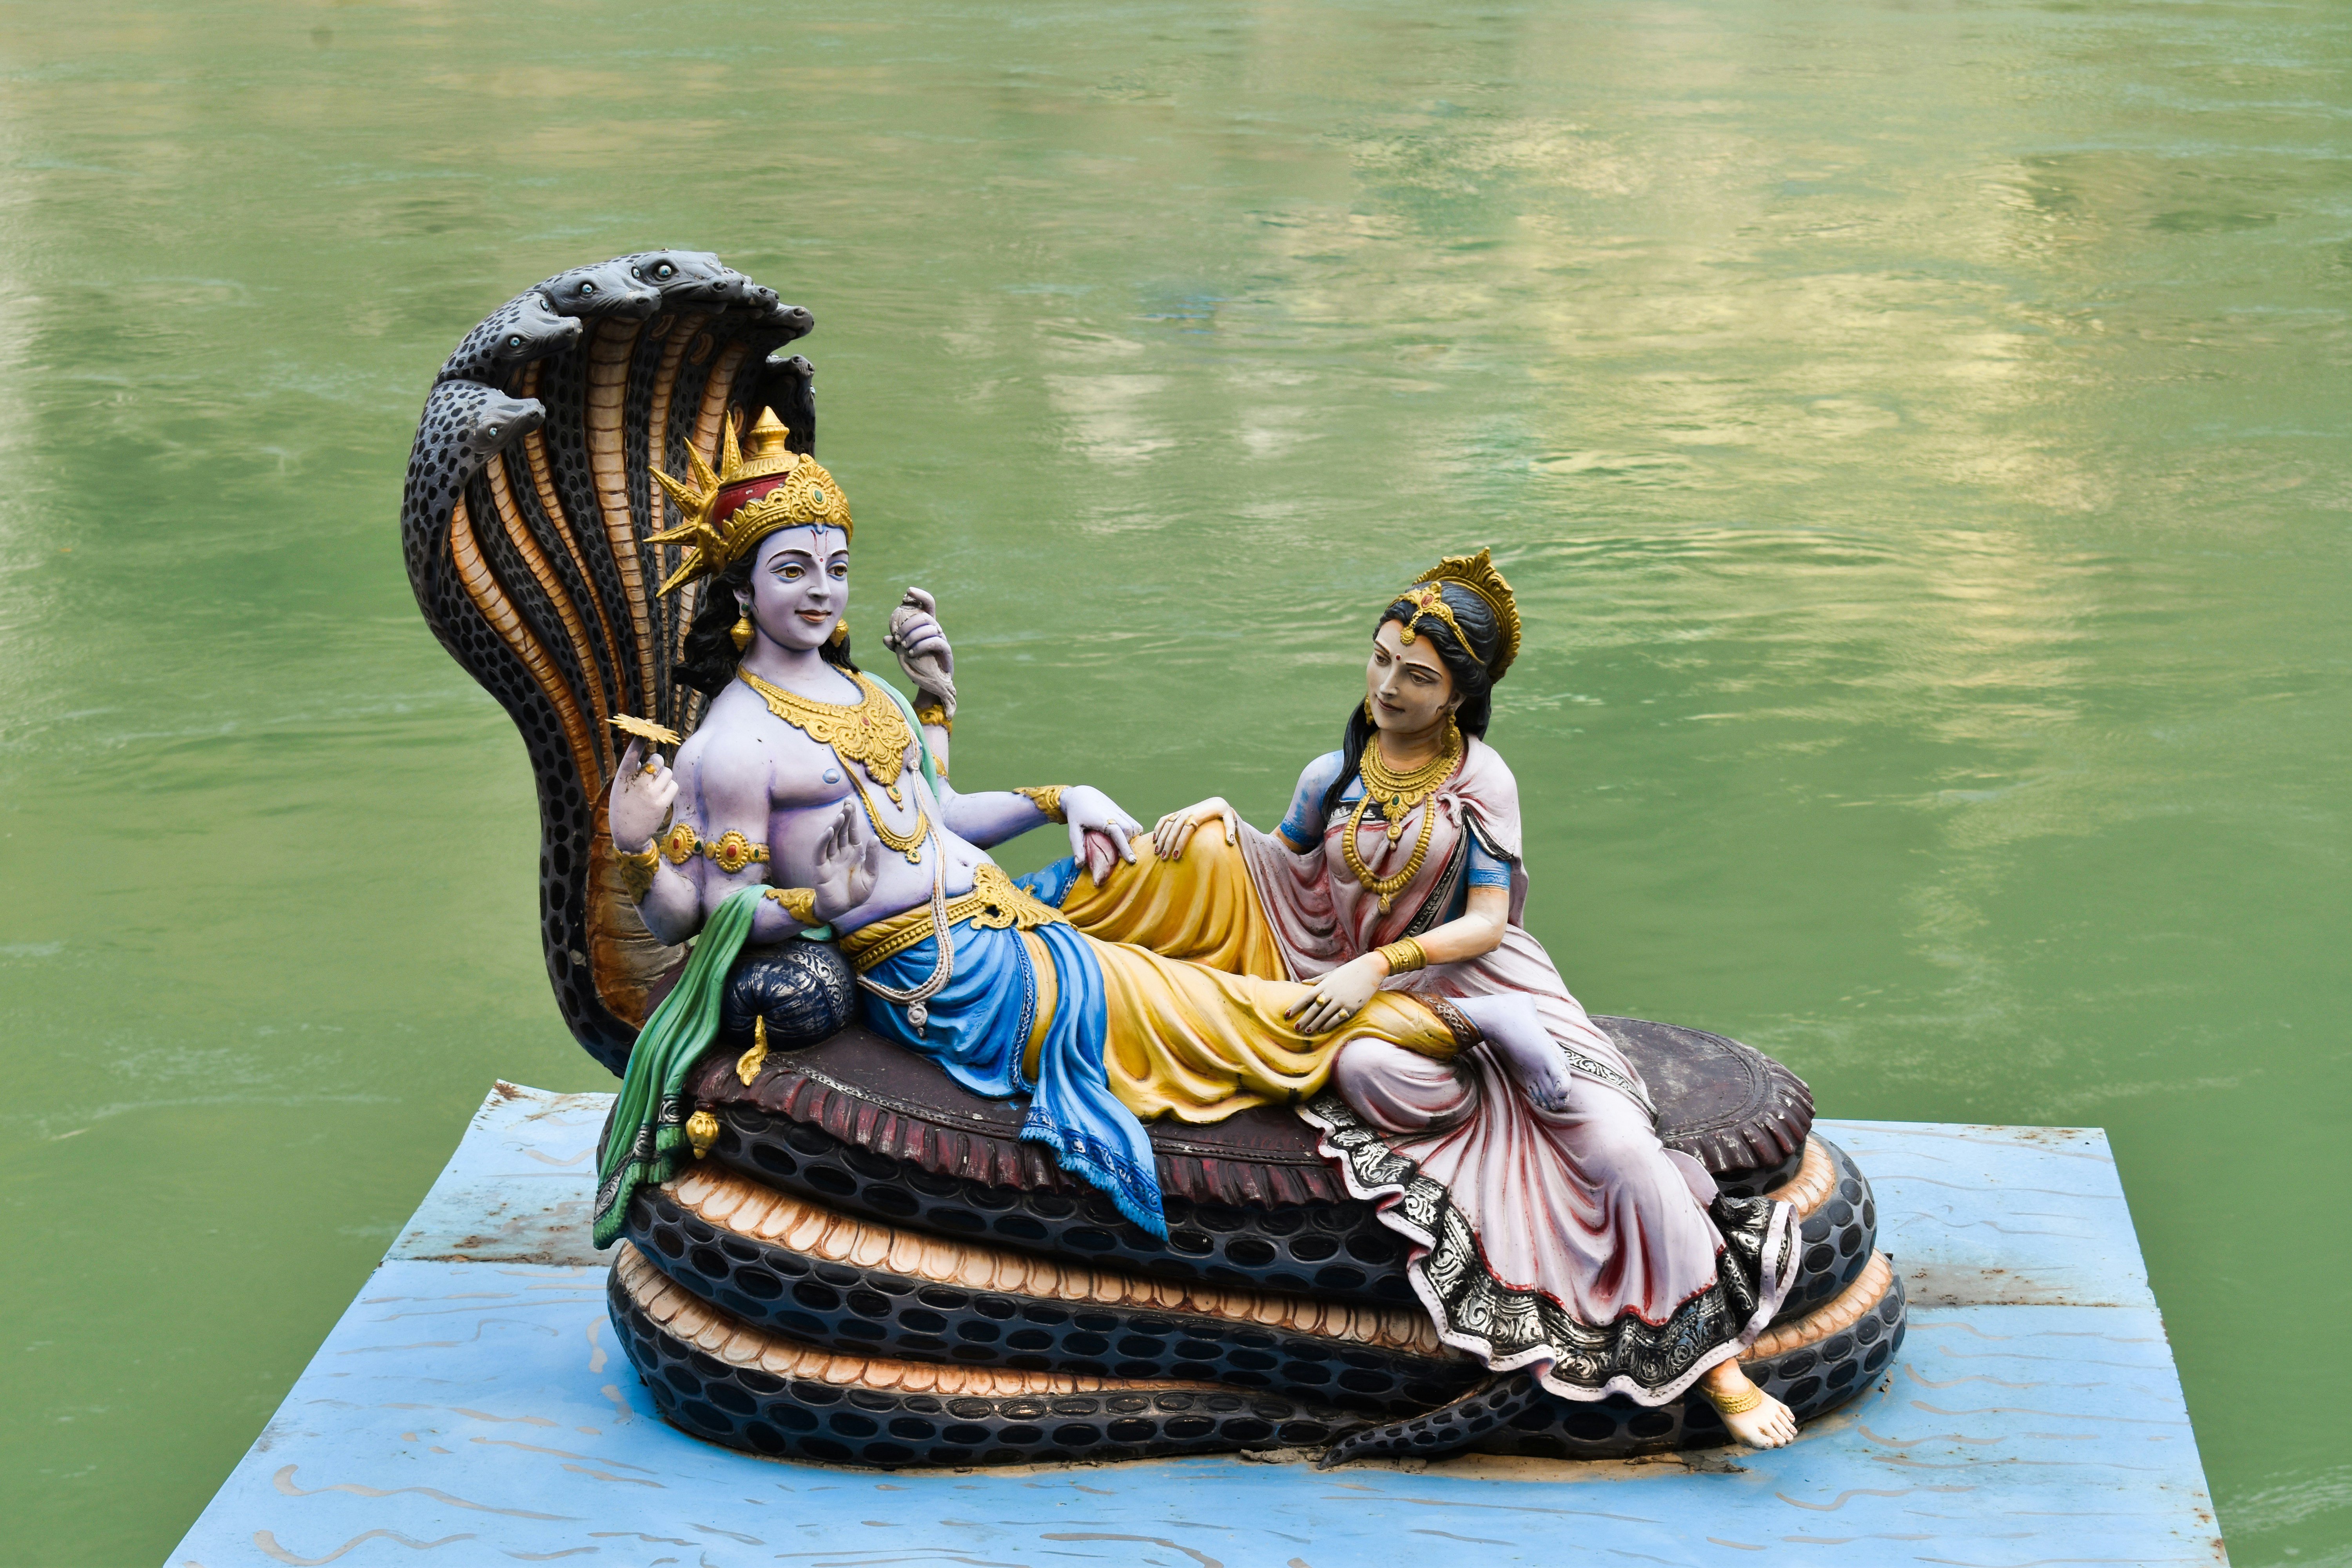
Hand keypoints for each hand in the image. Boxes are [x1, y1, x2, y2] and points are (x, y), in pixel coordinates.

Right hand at [611, 737, 677, 849]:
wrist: (627, 834)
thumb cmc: (624, 806)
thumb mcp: (621, 787)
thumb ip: (633, 772)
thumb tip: (652, 760)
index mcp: (623, 776)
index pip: (632, 753)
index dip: (640, 739)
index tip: (648, 726)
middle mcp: (637, 783)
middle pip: (658, 760)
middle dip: (658, 763)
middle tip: (653, 772)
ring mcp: (650, 793)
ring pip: (668, 772)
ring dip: (664, 777)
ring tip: (655, 787)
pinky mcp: (661, 803)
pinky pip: (673, 785)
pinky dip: (670, 788)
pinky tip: (661, 795)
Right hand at [809, 800, 881, 922]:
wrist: (843, 910)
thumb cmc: (856, 894)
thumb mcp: (870, 876)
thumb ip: (872, 858)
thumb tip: (874, 838)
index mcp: (853, 853)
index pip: (850, 831)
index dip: (851, 817)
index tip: (850, 802)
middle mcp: (840, 853)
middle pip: (841, 831)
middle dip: (844, 816)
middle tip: (848, 803)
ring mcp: (829, 859)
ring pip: (830, 838)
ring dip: (835, 826)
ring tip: (841, 815)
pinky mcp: (820, 868)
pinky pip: (820, 851)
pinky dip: (823, 840)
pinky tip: (829, 831)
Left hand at [883, 587, 956, 716]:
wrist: (931, 682)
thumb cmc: (919, 664)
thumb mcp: (904, 652)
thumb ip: (895, 645)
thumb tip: (886, 639)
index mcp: (926, 626)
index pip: (928, 605)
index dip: (920, 595)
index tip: (908, 591)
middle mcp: (936, 630)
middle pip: (925, 617)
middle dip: (908, 625)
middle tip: (897, 637)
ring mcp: (942, 639)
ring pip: (930, 628)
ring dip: (913, 636)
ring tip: (903, 647)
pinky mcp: (946, 651)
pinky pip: (935, 642)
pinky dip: (921, 646)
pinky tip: (911, 654)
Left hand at [1062, 785, 1143, 880]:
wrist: (1080, 795)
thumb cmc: (1076, 814)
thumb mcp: (1073, 830)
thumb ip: (1077, 847)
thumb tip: (1079, 865)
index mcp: (1102, 819)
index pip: (1118, 833)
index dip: (1125, 847)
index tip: (1131, 860)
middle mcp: (1113, 814)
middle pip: (1130, 830)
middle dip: (1130, 845)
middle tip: (1126, 858)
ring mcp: (1119, 811)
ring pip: (1134, 826)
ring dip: (1134, 838)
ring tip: (1126, 849)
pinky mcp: (1121, 811)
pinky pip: (1133, 822)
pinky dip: (1134, 832)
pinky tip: (1127, 840)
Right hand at [1151, 797, 1238, 861]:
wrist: (1216, 802)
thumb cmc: (1223, 813)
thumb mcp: (1230, 819)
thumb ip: (1231, 830)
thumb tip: (1231, 842)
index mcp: (1198, 816)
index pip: (1186, 830)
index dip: (1180, 843)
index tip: (1176, 856)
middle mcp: (1187, 813)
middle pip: (1174, 830)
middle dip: (1168, 844)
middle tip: (1164, 858)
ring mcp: (1181, 813)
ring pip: (1167, 825)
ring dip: (1161, 838)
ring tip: (1157, 852)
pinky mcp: (1177, 813)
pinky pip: (1165, 819)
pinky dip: (1158, 828)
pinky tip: (1154, 839)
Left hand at [1283, 954, 1384, 1035]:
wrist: (1370, 969)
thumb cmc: (1349, 971)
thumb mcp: (1332, 973)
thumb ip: (1317, 980)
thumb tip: (1303, 982)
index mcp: (1325, 985)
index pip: (1306, 998)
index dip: (1296, 1007)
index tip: (1287, 1014)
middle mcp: (1331, 993)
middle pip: (1314, 1009)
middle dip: (1303, 1019)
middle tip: (1295, 1028)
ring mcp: (1342, 1001)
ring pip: (1324, 1016)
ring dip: (1315, 1024)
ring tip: (1306, 1031)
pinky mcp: (1352, 1007)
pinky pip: (1338, 1018)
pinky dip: (1329, 1024)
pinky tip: (1323, 1029)